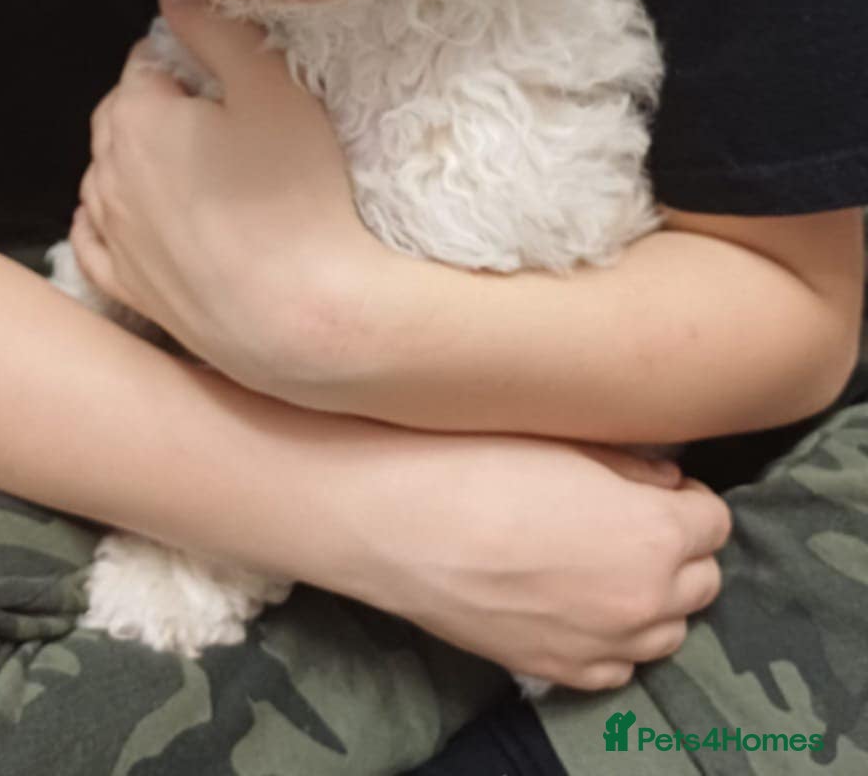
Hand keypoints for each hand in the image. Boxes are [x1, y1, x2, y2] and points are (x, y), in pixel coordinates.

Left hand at [72, 0, 379, 389]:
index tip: (225, 76)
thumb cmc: (296, 197)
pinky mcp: (125, 286)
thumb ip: (219, 30)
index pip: (145, 62)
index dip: (186, 59)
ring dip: (134, 161)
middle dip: (156, 105)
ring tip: (193, 169)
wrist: (301, 317)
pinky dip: (111, 220)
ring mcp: (112, 235)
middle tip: (217, 117)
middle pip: (120, 116)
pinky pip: (97, 239)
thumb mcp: (272, 89)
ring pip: (105, 176)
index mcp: (137, 117)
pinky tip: (139, 219)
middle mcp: (107, 174)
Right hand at [330, 433, 730, 689]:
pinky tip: (576, 605)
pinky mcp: (555, 670)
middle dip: (678, 549)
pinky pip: (616, 667)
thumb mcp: (563, 442)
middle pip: (702, 581)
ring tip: (604, 565)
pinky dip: (611, 640)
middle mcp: (643, 600)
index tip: (656, 486)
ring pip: (667, 632)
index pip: (715, 521)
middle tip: (631, 521)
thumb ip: (630, 468)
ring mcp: (600, 645)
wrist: (398, 520)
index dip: (687, 499)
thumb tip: (666, 484)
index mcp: (656, 533)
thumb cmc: (476, 461)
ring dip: (652, 599)